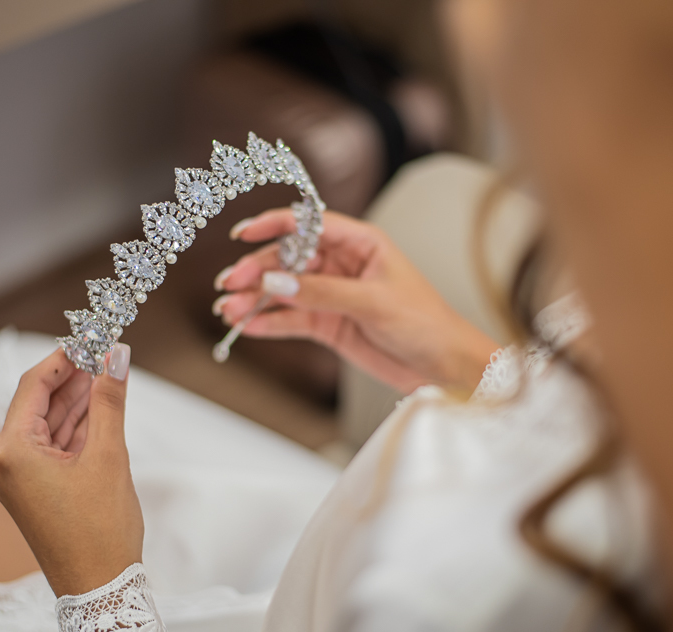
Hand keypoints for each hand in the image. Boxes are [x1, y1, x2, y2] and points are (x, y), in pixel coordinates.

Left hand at [0, 344, 141, 596]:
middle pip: (38, 402)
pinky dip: (76, 425)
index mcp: (12, 451)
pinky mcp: (36, 491)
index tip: (93, 334)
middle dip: (72, 374)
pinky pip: (54, 446)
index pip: (34, 385)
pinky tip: (100, 404)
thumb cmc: (100, 528)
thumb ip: (109, 400)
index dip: (65, 356)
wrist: (99, 590)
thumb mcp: (108, 456)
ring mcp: (19, 479)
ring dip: (77, 398)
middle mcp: (6, 462)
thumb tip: (116, 354)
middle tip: (104, 346)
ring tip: (108, 368)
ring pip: (48, 424)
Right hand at [214, 209, 497, 393]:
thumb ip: (322, 292)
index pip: (310, 224)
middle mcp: (343, 265)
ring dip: (256, 299)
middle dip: (257, 270)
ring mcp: (333, 295)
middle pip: (289, 259)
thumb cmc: (425, 323)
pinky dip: (269, 322)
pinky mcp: (329, 324)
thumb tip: (276, 281)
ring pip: (285, 290)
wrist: (443, 365)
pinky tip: (246, 326)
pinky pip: (291, 319)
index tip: (243, 233)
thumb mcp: (373, 303)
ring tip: (229, 310)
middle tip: (230, 285)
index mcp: (361, 243)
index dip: (275, 224)